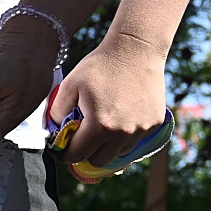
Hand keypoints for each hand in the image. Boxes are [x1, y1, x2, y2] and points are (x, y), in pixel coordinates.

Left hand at [49, 31, 168, 175]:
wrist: (135, 50)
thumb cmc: (100, 66)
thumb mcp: (69, 86)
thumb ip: (57, 113)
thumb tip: (55, 134)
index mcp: (100, 126)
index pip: (77, 155)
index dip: (65, 154)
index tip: (62, 149)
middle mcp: (123, 134)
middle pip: (99, 160)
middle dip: (86, 152)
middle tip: (81, 138)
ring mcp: (142, 130)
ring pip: (119, 153)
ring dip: (107, 146)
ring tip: (101, 125)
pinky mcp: (155, 123)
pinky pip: (135, 140)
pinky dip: (124, 136)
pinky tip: (119, 117)